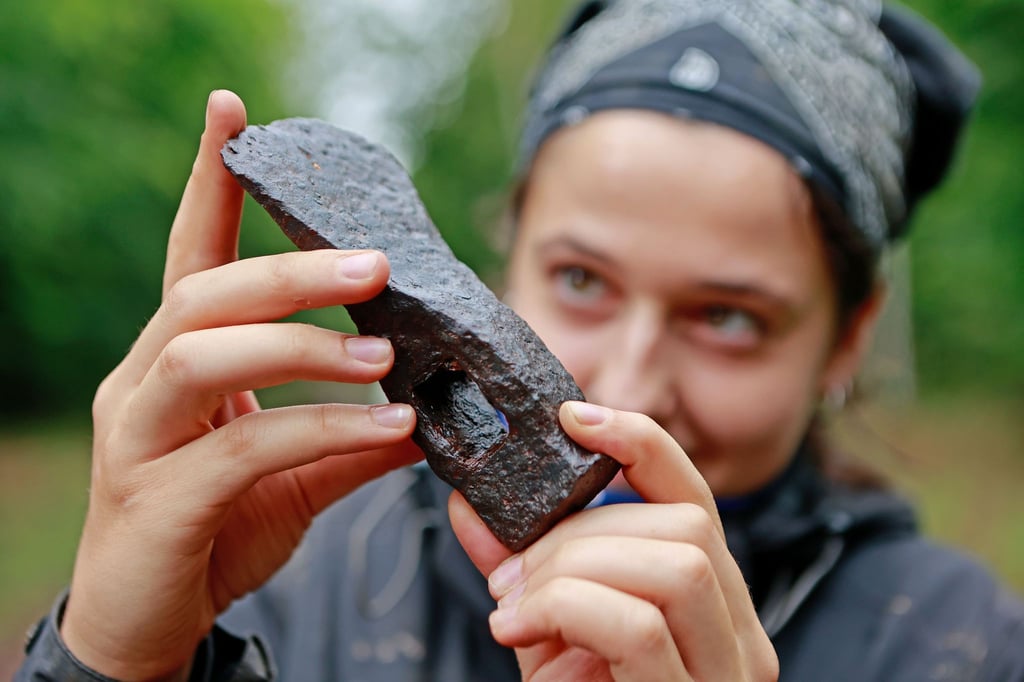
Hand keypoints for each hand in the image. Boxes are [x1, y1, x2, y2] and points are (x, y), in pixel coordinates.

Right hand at [60, 90, 421, 679]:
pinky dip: (322, 428)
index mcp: (175, 362)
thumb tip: (428, 411)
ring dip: (304, 344)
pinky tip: (389, 430)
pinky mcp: (155, 498)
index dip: (208, 184)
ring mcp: (139, 438)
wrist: (150, 623)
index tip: (234, 115)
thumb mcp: (294, 475)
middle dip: (290, 269)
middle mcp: (144, 384)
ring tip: (386, 352)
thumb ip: (350, 439)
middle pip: (204, 294)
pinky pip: (244, 446)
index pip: (191, 257)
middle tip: (374, 263)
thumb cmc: (214, 531)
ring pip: (205, 354)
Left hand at [450, 401, 777, 680]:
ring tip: (515, 607)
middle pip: (685, 523)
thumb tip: (469, 500)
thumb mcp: (546, 634)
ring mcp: (728, 678)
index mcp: (713, 604)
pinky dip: (565, 608)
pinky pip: (640, 624)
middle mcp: (741, 637)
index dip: (640, 441)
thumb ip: (520, 566)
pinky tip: (518, 634)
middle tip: (511, 572)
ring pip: (676, 561)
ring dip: (572, 567)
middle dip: (580, 529)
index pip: (696, 495)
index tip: (573, 415)